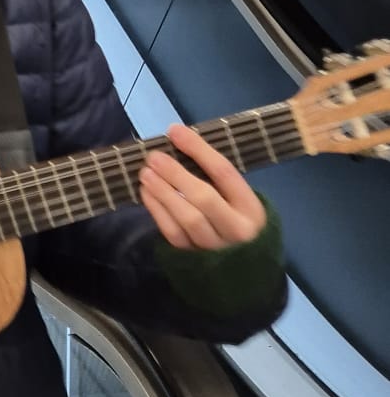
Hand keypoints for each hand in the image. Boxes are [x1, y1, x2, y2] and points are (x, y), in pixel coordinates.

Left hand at [139, 123, 267, 250]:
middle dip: (176, 175)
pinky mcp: (194, 256)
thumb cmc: (233, 216)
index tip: (174, 132)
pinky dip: (157, 209)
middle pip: (204, 198)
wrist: (239, 264)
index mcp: (251, 207)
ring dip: (162, 192)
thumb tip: (177, 139)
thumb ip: (213, 175)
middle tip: (154, 157)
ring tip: (146, 173)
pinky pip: (172, 231)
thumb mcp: (235, 196)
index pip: (224, 173)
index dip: (198, 149)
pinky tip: (146, 192)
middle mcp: (237, 228)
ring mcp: (215, 246)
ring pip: (187, 217)